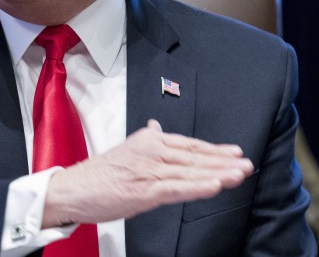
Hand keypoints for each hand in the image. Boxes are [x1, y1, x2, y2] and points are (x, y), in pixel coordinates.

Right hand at [42, 120, 253, 227]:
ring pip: (190, 171)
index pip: (188, 144)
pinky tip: (215, 185)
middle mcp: (151, 151)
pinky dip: (198, 186)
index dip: (213, 149)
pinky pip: (177, 188)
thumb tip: (156, 126)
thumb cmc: (98, 175)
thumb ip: (145, 139)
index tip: (234, 152)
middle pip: (194, 156)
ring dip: (218, 173)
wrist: (72, 189)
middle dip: (223, 161)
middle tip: (246, 163)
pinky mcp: (144, 190)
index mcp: (148, 141)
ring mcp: (148, 170)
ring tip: (239, 174)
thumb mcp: (125, 150)